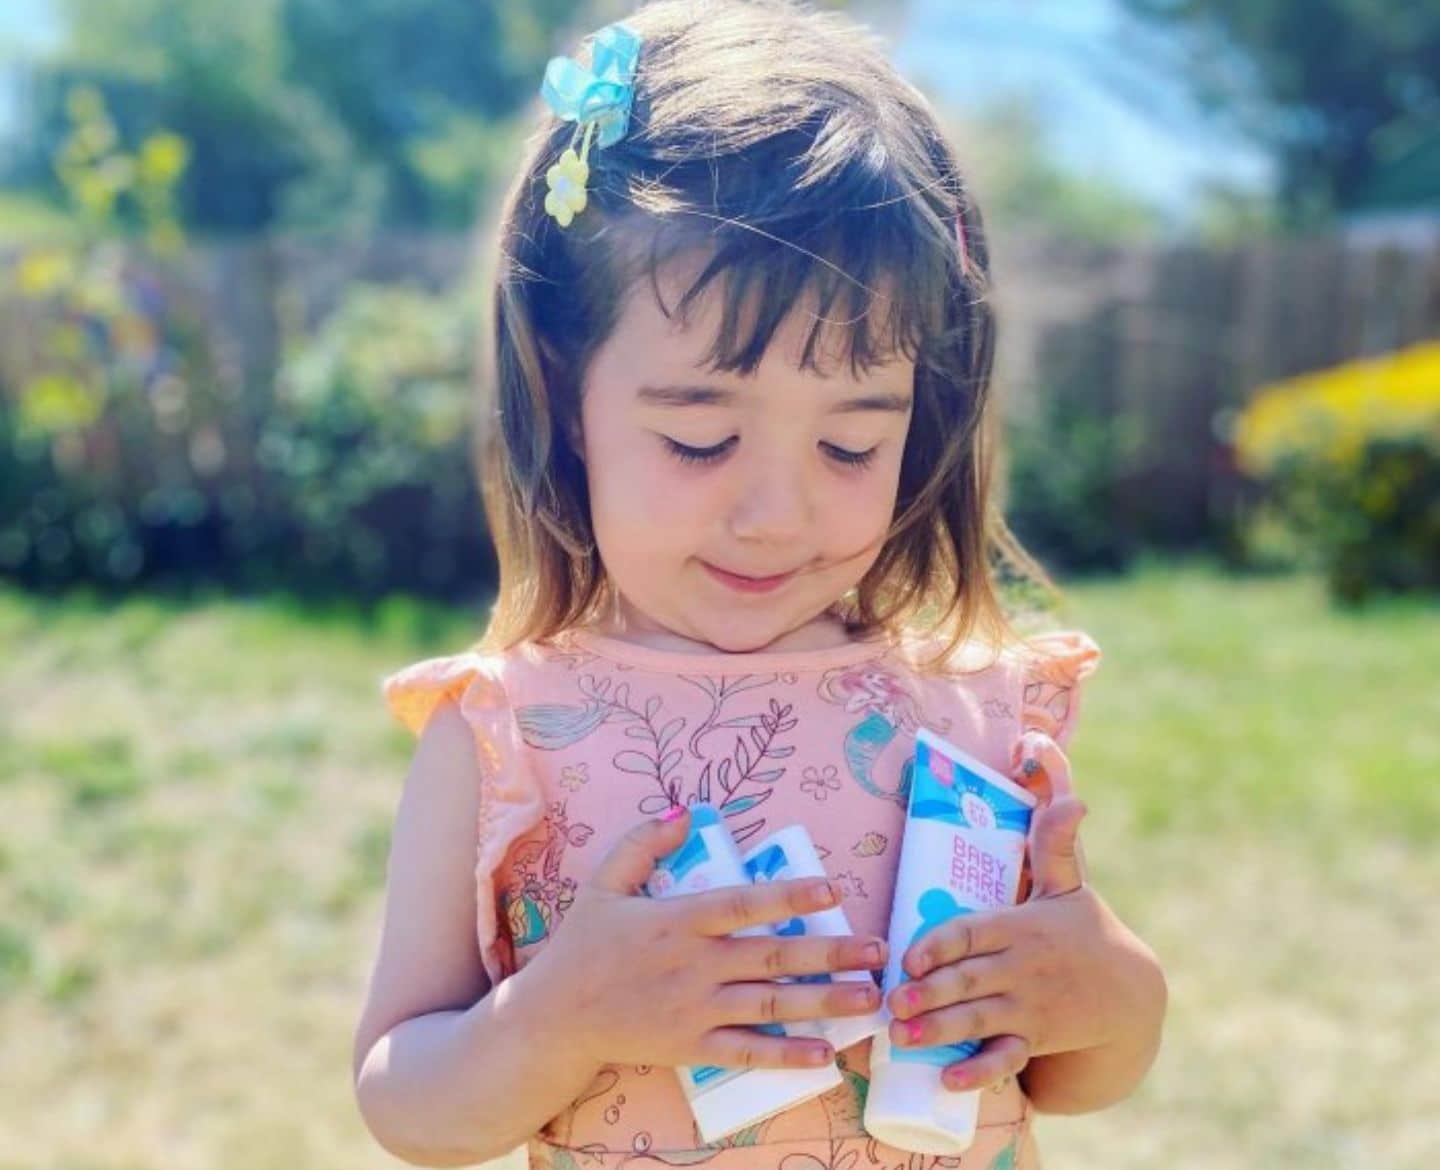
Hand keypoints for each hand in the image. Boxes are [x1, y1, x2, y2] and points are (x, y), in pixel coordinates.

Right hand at [526, 808, 888, 1072]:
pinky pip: (747, 1052)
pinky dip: (786, 1055)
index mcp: (678, 920)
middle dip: (832, 953)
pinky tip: (825, 1054)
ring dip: (824, 1001)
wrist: (554, 1018)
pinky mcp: (691, 1047)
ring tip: (870, 999)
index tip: (834, 890)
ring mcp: (696, 1009)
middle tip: (879, 951)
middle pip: (774, 956)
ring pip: (771, 1004)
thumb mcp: (604, 882)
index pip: (744, 904)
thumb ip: (644, 843)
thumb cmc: (582, 946)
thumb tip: (688, 810)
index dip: (790, 894)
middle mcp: (695, 964)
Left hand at [885, 795, 1124, 1091]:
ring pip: (978, 1019)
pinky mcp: (1035, 1038)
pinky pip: (1004, 1057)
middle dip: (929, 992)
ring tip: (902, 1038)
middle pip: (968, 979)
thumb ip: (1054, 845)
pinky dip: (978, 1071)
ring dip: (939, 1030)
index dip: (939, 944)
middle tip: (892, 1001)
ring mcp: (1028, 1006)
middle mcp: (1021, 967)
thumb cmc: (1085, 930)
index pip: (973, 933)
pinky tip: (947, 1079)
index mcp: (1020, 926)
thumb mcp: (1069, 886)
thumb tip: (1073, 799)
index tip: (909, 955)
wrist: (1130, 991)